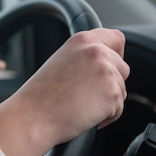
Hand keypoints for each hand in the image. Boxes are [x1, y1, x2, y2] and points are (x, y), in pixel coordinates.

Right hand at [0, 28, 128, 155]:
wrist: (32, 117)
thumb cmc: (40, 96)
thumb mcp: (61, 62)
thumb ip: (84, 57)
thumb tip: (105, 64)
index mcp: (82, 40)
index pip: (116, 38)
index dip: (116, 54)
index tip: (110, 67)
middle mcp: (97, 51)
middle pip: (122, 67)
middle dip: (111, 83)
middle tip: (87, 95)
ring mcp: (107, 72)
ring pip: (121, 89)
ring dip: (108, 101)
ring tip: (81, 106)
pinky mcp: (112, 94)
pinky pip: (119, 108)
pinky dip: (106, 116)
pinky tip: (85, 116)